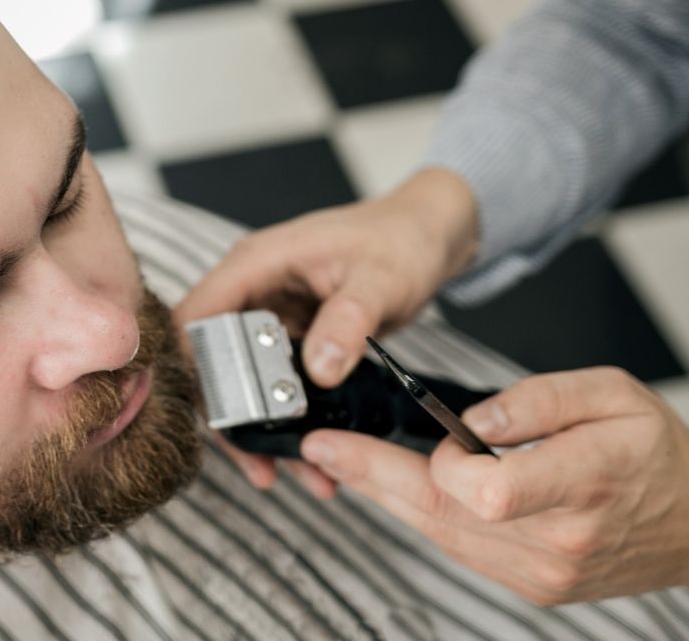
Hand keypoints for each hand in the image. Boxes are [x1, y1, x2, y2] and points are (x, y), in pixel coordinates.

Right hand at [175, 168, 479, 489]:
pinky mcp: (289, 338)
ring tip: (290, 474)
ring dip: (260, 429)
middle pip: (212, 361)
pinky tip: (312, 456)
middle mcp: (251, 291)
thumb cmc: (401, 240)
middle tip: (259, 464)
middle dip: (231, 418)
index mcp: (255, 265)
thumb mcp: (380, 278)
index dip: (195, 369)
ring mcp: (268, 316)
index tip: (220, 421)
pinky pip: (275, 385)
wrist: (427, 235)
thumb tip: (319, 371)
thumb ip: (348, 321)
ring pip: (242, 381)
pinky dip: (288, 421)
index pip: (195, 319)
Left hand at [299, 367, 688, 603]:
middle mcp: (558, 540)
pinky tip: (393, 489)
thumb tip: (475, 418)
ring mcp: (542, 571)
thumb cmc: (658, 452)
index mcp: (584, 484)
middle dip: (372, 475)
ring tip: (341, 462)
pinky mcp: (531, 584)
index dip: (447, 463)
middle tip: (323, 448)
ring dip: (386, 496)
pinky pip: (459, 547)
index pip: (491, 490)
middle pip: (443, 512)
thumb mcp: (614, 395)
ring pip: (440, 533)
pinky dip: (422, 516)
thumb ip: (542, 400)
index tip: (425, 432)